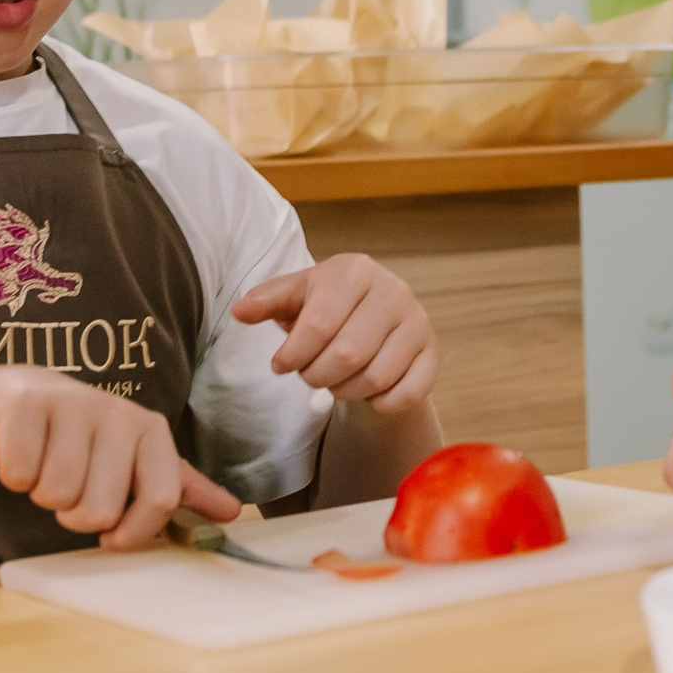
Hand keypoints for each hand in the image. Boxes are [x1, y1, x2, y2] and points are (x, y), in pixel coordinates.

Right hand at [0, 367, 237, 548]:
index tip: (111, 537)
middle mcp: (117, 412)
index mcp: (151, 430)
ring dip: (43, 494)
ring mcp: (70, 404)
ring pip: (56, 496)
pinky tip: (22, 454)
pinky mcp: (23, 406)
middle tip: (70, 486)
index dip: (133, 533)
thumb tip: (232, 512)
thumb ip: (178, 487)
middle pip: (99, 511)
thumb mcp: (133, 461)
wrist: (14, 399)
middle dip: (75, 514)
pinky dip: (14, 477)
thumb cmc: (80, 441)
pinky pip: (19, 475)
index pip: (161, 500)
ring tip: (46, 467)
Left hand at [232, 254, 436, 411]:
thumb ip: (266, 301)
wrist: (375, 320)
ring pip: (376, 378)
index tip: (281, 365)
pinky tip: (366, 391)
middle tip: (309, 375)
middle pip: (348, 354)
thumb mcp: (294, 297)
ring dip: (345, 390)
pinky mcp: (432, 353)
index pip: (320, 324)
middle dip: (317, 375)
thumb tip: (240, 311)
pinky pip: (405, 393)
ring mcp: (418, 322)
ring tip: (335, 380)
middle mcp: (394, 291)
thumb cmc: (327, 307)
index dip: (293, 355)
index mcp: (355, 270)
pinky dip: (379, 402)